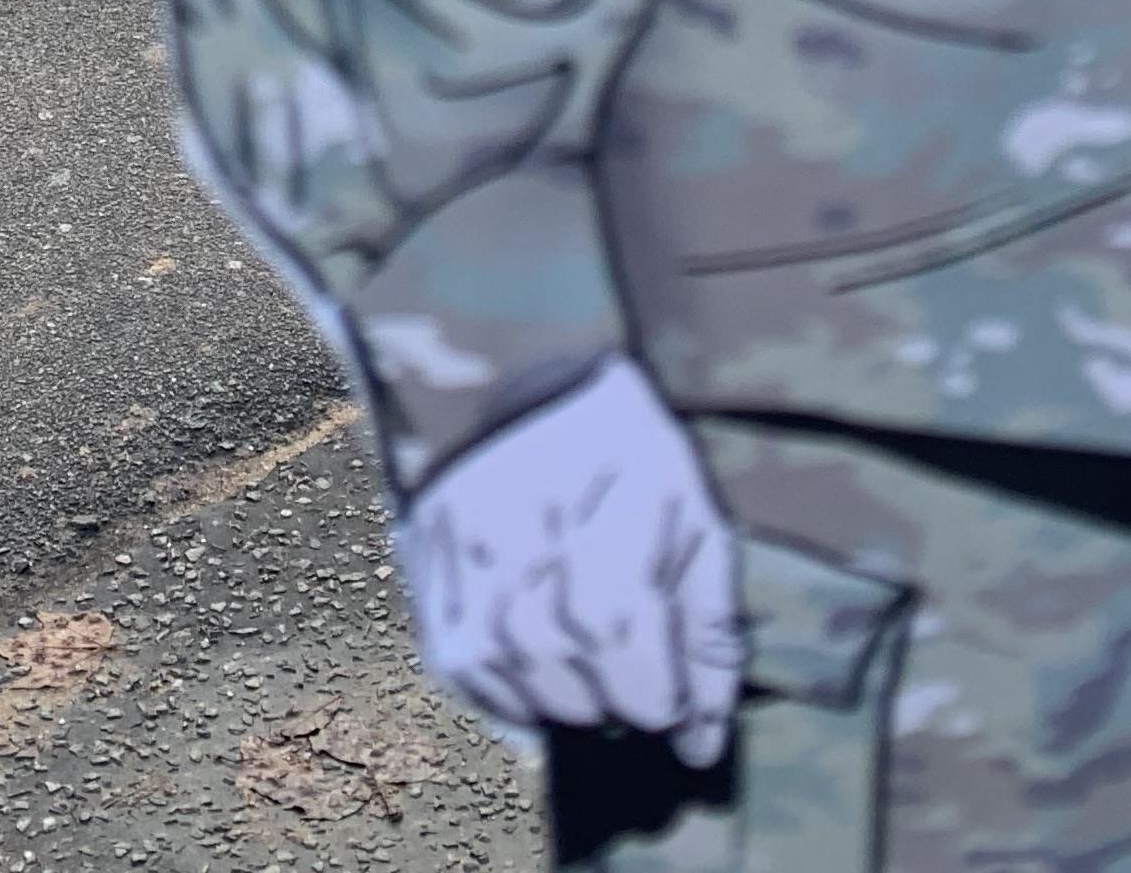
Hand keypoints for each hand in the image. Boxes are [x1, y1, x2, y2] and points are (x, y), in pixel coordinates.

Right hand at [392, 357, 741, 757]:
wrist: (528, 382)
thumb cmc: (630, 460)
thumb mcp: (695, 521)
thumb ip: (706, 632)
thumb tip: (698, 747)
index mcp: (603, 483)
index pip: (617, 626)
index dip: (652, 690)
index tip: (671, 702)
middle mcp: (521, 508)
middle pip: (561, 652)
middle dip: (613, 701)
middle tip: (636, 692)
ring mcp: (461, 534)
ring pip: (507, 664)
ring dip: (563, 701)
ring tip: (594, 683)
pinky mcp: (424, 559)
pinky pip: (460, 663)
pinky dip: (508, 692)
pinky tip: (542, 677)